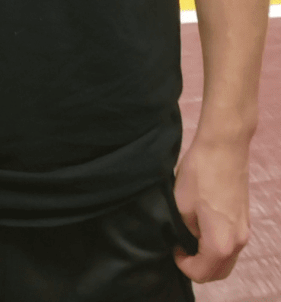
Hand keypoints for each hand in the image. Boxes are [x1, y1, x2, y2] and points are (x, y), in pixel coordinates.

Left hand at [173, 138, 249, 282]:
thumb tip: (187, 238)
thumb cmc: (200, 173)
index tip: (173, 247)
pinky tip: (203, 226)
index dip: (182, 265)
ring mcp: (245, 229)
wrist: (224, 145)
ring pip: (228, 259)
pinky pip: (232, 243)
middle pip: (219, 272)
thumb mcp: (181, 206)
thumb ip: (185, 231)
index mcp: (221, 244)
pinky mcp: (245, 217)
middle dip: (198, 267)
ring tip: (190, 236)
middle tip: (181, 248)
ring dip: (209, 256)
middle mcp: (238, 242)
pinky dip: (219, 244)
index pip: (201, 273)